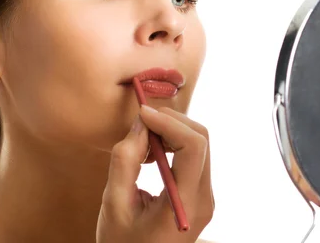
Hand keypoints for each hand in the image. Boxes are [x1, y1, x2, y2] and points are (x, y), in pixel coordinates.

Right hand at [97, 105, 213, 242]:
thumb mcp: (114, 203)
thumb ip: (125, 160)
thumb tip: (141, 124)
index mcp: (185, 204)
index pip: (194, 146)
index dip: (169, 121)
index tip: (142, 114)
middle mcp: (204, 199)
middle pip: (201, 140)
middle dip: (171, 122)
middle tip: (141, 125)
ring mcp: (205, 197)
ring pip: (200, 144)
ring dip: (172, 132)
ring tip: (142, 145)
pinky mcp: (200, 194)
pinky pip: (194, 157)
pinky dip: (173, 145)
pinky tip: (151, 155)